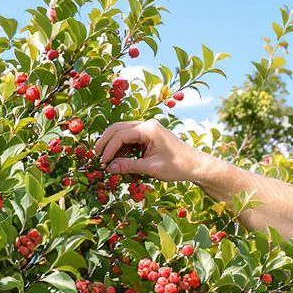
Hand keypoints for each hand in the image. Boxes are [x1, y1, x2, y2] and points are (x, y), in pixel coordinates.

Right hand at [93, 118, 211, 183]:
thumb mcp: (151, 168)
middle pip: (118, 128)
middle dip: (106, 142)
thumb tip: (109, 168)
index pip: (121, 135)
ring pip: (123, 132)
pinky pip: (130, 138)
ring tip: (105, 159)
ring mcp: (148, 129)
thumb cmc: (177, 166)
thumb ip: (129, 166)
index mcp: (148, 129)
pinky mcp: (149, 135)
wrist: (195, 165)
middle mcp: (147, 124)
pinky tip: (118, 159)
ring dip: (113, 145)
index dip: (109, 149)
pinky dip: (122, 148)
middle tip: (96, 156)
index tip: (102, 162)